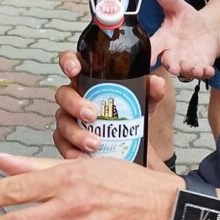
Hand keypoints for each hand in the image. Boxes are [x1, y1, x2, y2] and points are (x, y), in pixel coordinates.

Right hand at [52, 51, 175, 166]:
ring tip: (95, 143)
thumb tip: (157, 83)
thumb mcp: (144, 101)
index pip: (71, 63)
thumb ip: (151, 90)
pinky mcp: (66, 141)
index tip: (75, 71)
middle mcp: (74, 98)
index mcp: (88, 81)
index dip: (68, 62)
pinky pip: (63, 145)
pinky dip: (73, 152)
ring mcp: (68, 119)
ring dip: (77, 133)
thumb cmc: (130, 113)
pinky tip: (84, 157)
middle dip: (75, 104)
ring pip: (62, 122)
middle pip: (63, 94)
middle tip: (92, 115)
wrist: (132, 143)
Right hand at [148, 0, 219, 80]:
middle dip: (171, 66)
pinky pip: (201, 71)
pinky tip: (208, 70)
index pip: (153, 47)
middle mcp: (172, 53)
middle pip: (168, 62)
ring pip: (185, 69)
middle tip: (173, 67)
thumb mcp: (179, 8)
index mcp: (163, 39)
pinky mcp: (200, 65)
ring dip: (190, 70)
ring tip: (195, 69)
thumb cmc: (187, 22)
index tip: (148, 60)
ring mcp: (186, 61)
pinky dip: (204, 72)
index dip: (149, 54)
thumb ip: (169, 0)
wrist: (205, 31)